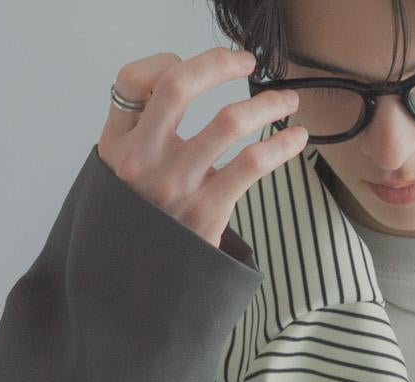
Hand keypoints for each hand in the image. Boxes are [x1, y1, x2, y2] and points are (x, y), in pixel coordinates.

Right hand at [99, 47, 307, 248]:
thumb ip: (138, 128)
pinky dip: (280, 145)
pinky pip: (252, 164)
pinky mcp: (208, 210)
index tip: (197, 71)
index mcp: (118, 144)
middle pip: (180, 87)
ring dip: (266, 104)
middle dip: (219, 64)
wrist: (139, 286)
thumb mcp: (118, 173)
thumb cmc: (140, 223)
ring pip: (228, 122)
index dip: (168, 62)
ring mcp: (176, 185)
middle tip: (248, 62)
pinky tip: (296, 137)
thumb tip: (180, 83)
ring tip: (288, 102)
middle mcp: (142, 159)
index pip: (135, 79)